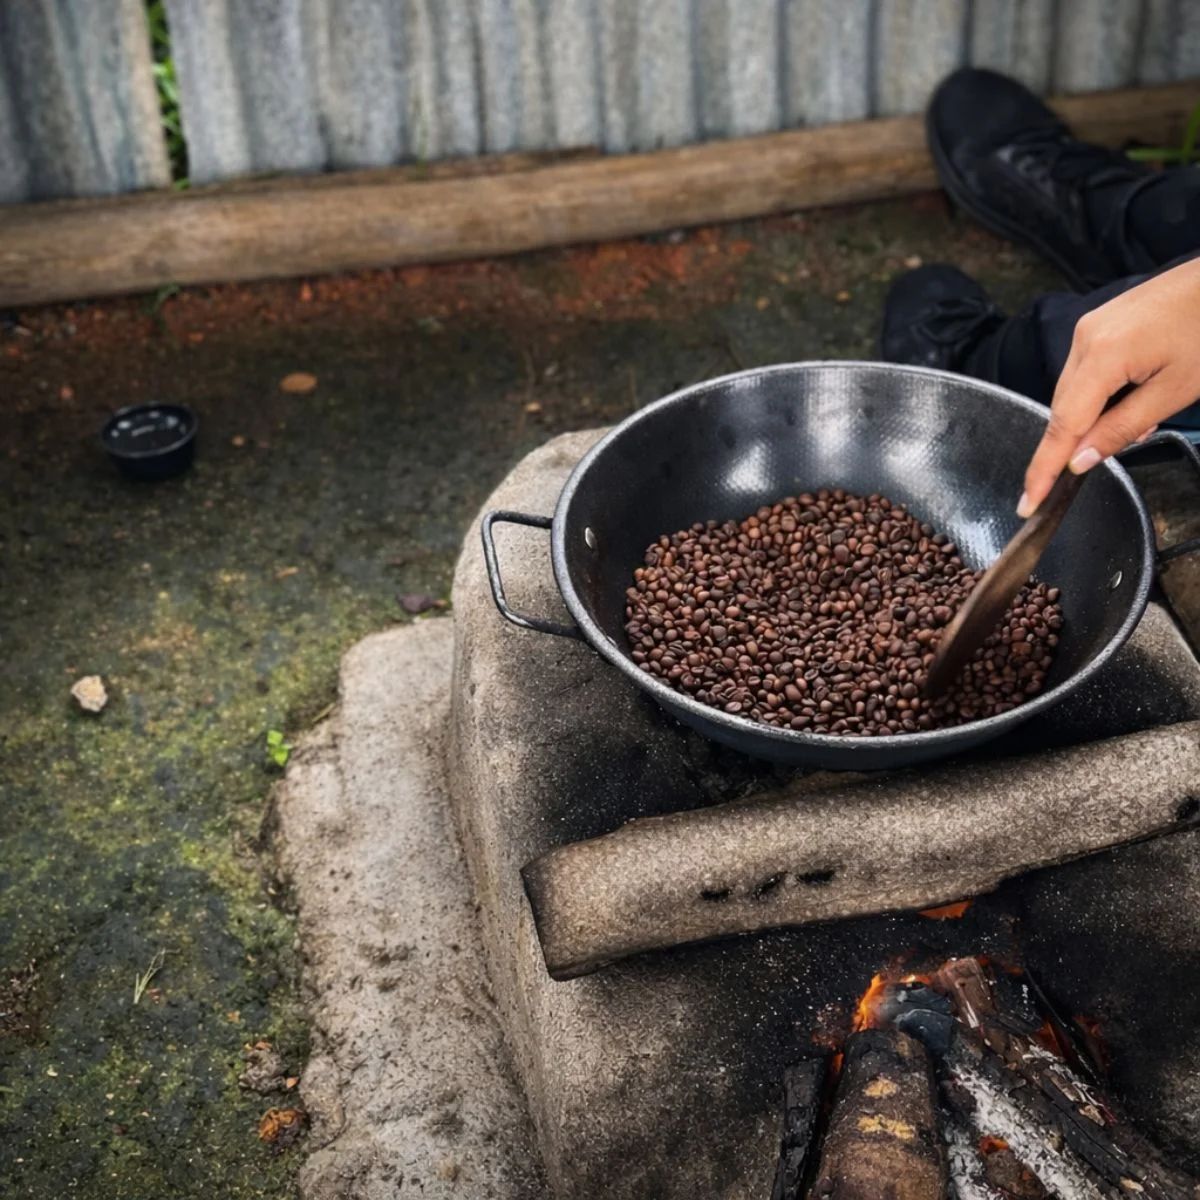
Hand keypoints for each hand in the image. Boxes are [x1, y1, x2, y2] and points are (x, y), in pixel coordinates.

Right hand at [1018, 257, 1199, 517]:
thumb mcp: (1175, 391)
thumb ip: (1122, 428)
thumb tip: (1081, 461)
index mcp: (1103, 355)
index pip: (1063, 425)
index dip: (1044, 468)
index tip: (1028, 501)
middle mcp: (1084, 339)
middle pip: (1063, 409)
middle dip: (1070, 445)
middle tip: (1074, 478)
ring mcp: (1088, 329)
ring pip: (1072, 392)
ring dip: (1088, 419)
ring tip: (1129, 427)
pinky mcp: (1097, 325)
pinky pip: (1083, 372)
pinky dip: (1095, 396)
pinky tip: (1126, 401)